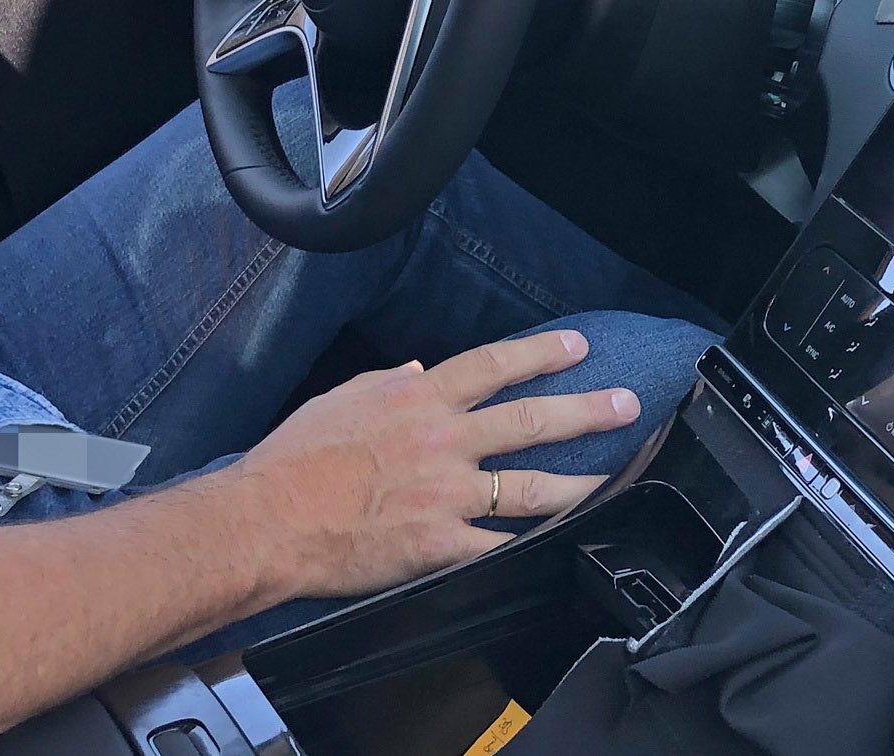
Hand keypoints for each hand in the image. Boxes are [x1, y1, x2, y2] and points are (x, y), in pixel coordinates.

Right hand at [225, 330, 640, 599]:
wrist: (267, 519)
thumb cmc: (293, 460)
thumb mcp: (340, 400)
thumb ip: (386, 385)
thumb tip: (418, 373)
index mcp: (419, 400)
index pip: (495, 366)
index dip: (541, 355)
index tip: (576, 348)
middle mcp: (444, 441)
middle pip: (532, 419)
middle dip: (587, 410)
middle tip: (626, 404)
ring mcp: (448, 494)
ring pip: (532, 486)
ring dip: (580, 480)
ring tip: (614, 474)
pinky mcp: (442, 544)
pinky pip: (498, 545)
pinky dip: (529, 544)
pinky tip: (560, 542)